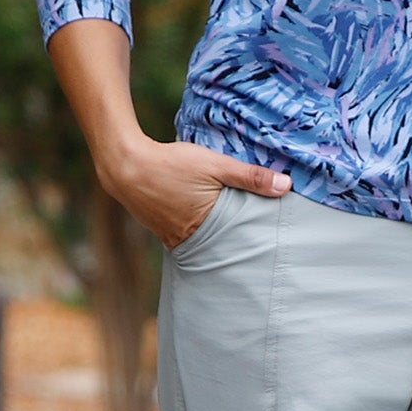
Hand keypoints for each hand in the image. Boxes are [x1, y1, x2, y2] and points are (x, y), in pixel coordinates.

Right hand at [100, 137, 290, 248]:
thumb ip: (250, 176)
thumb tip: (286, 186)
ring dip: (217, 237)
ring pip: (203, 242)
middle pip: (221, 246)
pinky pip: (186, 236)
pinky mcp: (160, 230)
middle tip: (259, 242)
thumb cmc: (171, 164)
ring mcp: (171, 237)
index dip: (254, 239)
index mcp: (206, 229)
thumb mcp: (215, 165)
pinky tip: (205, 222)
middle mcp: (188, 240)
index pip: (239, 242)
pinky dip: (198, 230)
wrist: (124, 164)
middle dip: (238, 243)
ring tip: (236, 233)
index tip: (271, 241)